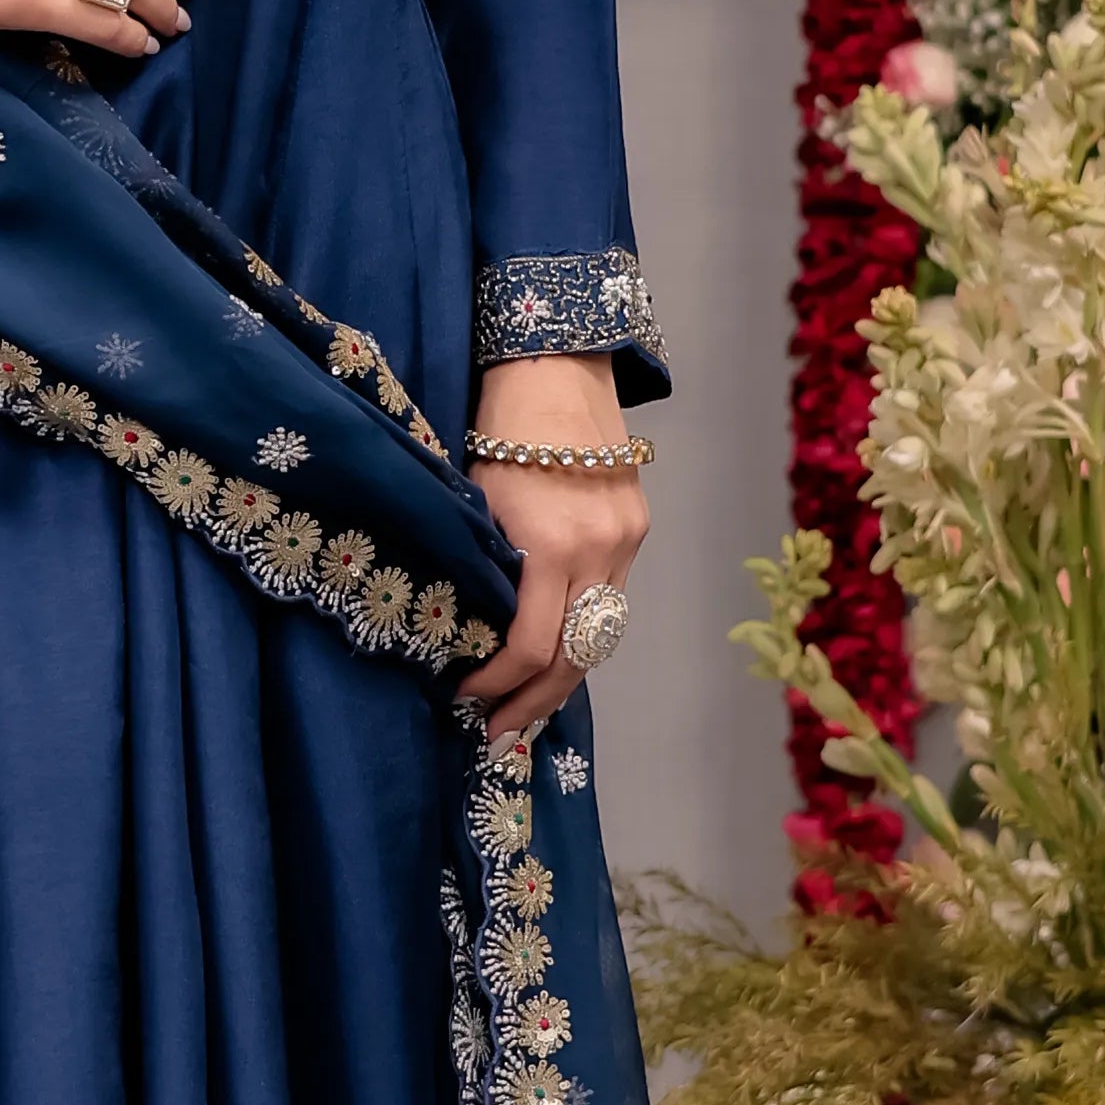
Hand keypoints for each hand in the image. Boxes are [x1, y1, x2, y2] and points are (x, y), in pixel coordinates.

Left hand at [454, 354, 646, 751]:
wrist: (557, 367)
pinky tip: (557, 656)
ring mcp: (627, 540)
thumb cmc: (498, 427)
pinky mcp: (638, 529)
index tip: (465, 698)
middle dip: (535, 703)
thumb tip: (466, 633)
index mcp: (553, 544)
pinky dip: (584, 634)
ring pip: (602, 634)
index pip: (532, 646)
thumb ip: (483, 567)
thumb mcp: (476, 501)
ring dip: (564, 677)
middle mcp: (601, 549)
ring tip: (528, 710)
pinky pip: (612, 600)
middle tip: (498, 736)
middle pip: (576, 656)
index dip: (498, 685)